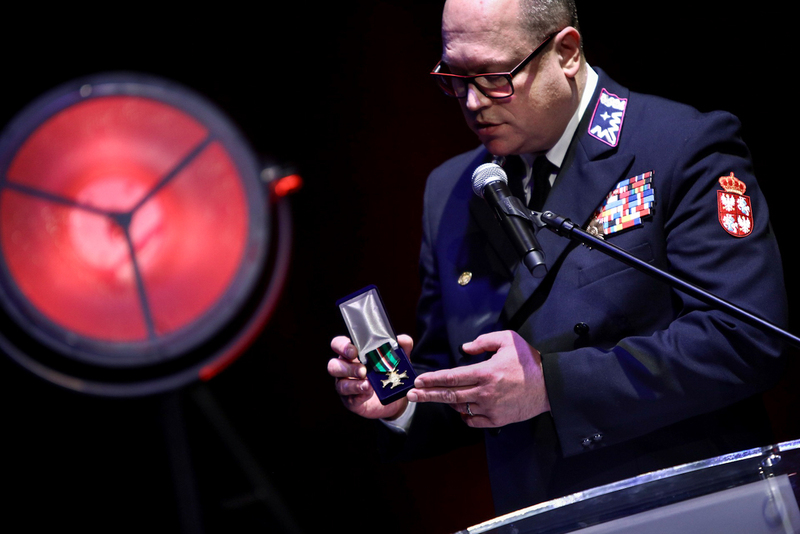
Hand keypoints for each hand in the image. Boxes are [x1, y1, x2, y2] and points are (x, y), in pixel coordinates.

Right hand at [328, 335, 413, 420]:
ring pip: (340, 384)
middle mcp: (345, 369)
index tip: (354, 351)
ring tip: (367, 383)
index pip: (338, 345)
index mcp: (352, 354)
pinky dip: (360, 394)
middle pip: (333, 365)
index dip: (342, 346)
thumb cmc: (388, 372)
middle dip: (347, 367)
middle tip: (363, 370)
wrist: (394, 398)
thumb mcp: (397, 358)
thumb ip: (401, 346)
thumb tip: (402, 340)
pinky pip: (350, 398)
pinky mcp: (351, 400)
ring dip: (353, 383)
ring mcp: (346, 386)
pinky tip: (368, 392)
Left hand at [406, 330, 549, 427]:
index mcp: (485, 372)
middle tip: (411, 396)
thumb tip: (464, 349)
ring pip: (460, 408)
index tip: (418, 382)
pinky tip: (459, 409)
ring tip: (435, 398)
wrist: (551, 385)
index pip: (452, 377)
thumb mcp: (508, 340)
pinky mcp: (498, 420)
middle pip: (450, 395)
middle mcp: (485, 392)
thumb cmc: (529, 360)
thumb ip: (483, 341)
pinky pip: (473, 420)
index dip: (432, 379)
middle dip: (428, 395)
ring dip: (446, 403)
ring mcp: (491, 408)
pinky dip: (464, 416)